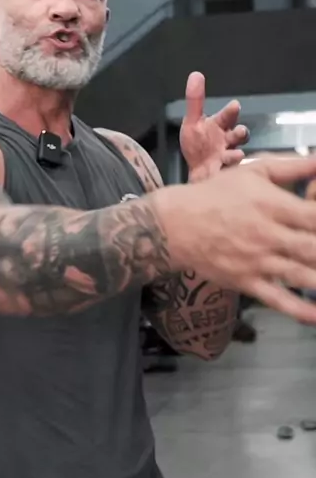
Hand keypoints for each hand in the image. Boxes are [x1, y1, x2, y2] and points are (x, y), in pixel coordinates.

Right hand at [156, 153, 315, 323]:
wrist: (175, 224)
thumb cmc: (217, 194)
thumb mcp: (254, 171)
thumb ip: (294, 166)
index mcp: (272, 205)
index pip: (314, 215)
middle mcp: (268, 235)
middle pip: (313, 248)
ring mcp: (258, 261)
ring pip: (301, 275)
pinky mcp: (247, 282)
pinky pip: (277, 299)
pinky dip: (300, 310)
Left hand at [180, 71, 248, 179]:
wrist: (197, 173)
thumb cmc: (198, 146)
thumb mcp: (192, 122)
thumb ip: (195, 101)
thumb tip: (195, 74)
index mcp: (220, 126)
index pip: (227, 116)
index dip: (231, 111)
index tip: (234, 106)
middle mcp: (227, 141)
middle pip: (239, 135)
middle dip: (240, 133)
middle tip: (239, 132)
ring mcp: (228, 158)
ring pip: (237, 155)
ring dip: (236, 155)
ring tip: (236, 155)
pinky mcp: (225, 174)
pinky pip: (229, 173)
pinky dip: (228, 171)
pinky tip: (223, 170)